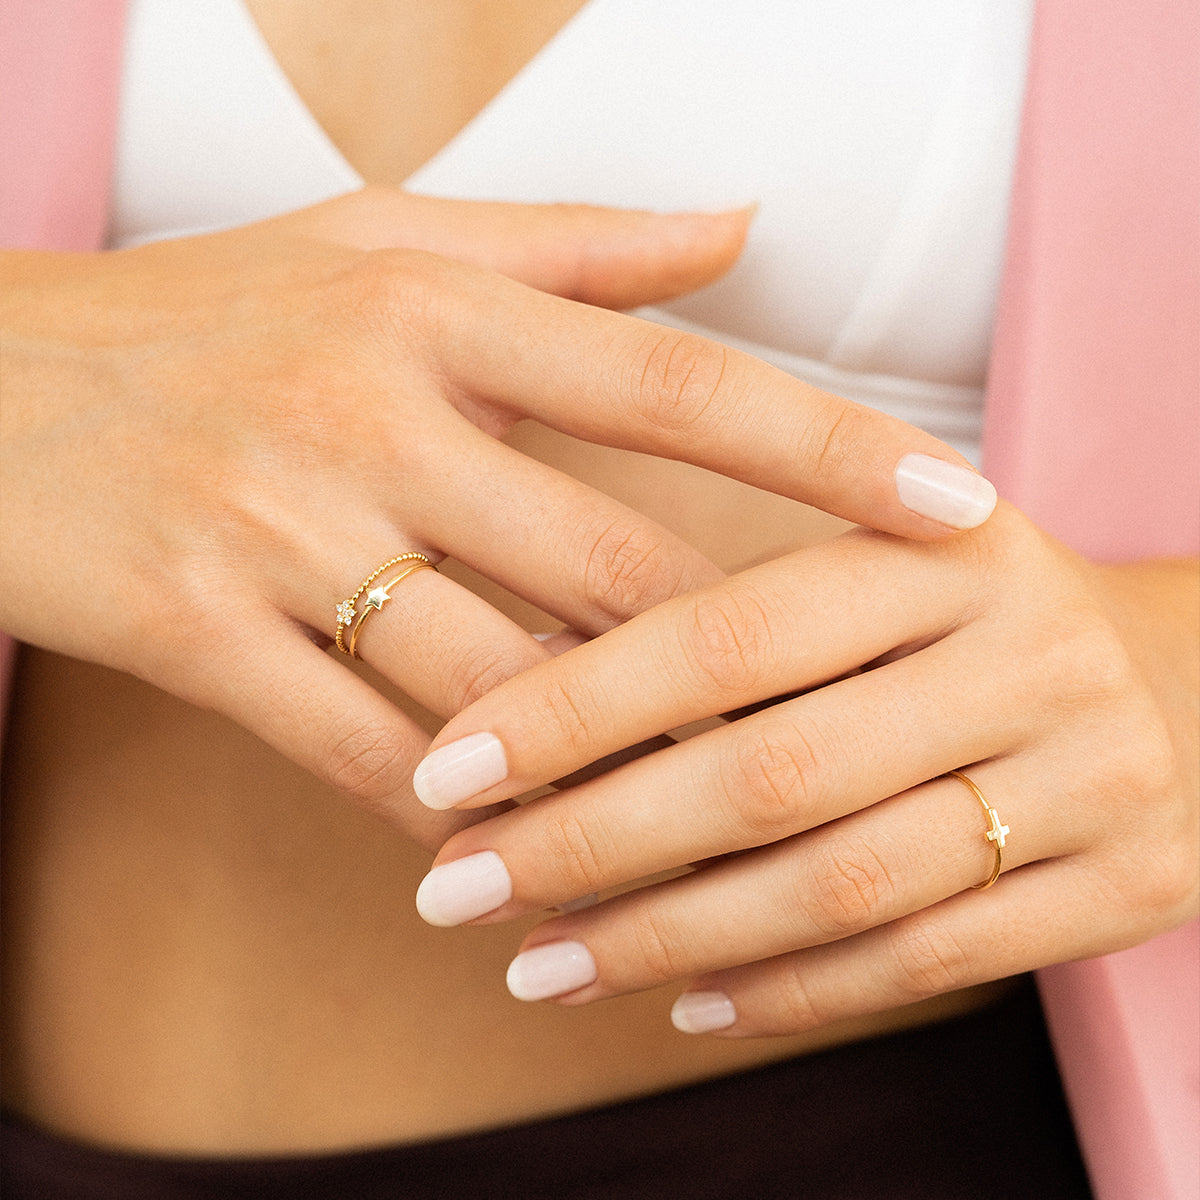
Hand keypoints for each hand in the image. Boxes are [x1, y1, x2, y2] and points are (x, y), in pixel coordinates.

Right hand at [0, 189, 993, 846]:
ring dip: (615, 772)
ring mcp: (279, 529)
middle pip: (613, 567)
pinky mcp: (198, 631)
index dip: (831, 449)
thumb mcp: (384, 241)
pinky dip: (460, 813)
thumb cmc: (210, 311)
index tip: (957, 507)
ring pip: (501, 685)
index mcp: (436, 307)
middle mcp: (371, 413)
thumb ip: (579, 244)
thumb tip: (742, 226)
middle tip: (858, 725)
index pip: (678, 381)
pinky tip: (527, 858)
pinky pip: (365, 751)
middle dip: (745, 665)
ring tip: (718, 831)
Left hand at [411, 506, 1197, 1031]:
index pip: (723, 634)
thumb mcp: (872, 564)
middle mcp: (1023, 651)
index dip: (573, 709)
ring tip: (538, 966)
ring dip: (668, 938)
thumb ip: (723, 617)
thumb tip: (524, 709)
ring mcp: (1092, 773)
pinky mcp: (1131, 883)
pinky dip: (792, 992)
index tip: (446, 774)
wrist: (1195, 676)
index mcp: (935, 547)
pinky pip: (930, 958)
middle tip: (455, 892)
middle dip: (589, 845)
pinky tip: (681, 999)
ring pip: (840, 885)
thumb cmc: (967, 618)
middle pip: (771, 774)